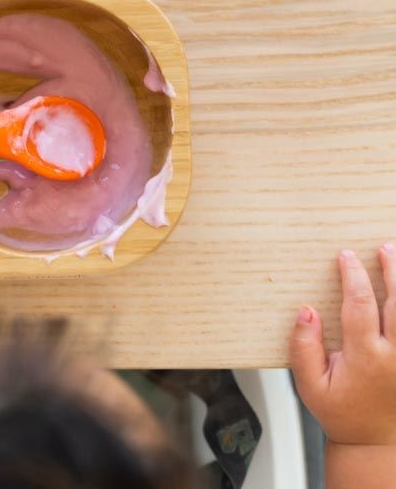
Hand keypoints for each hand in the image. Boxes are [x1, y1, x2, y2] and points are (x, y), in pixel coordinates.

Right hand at [289, 245, 395, 445]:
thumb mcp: (309, 386)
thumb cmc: (342, 412)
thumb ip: (303, 348)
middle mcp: (395, 355)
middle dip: (392, 270)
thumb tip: (306, 312)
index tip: (346, 255)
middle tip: (384, 247)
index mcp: (365, 357)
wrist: (376, 443)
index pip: (361, 305)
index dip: (354, 276)